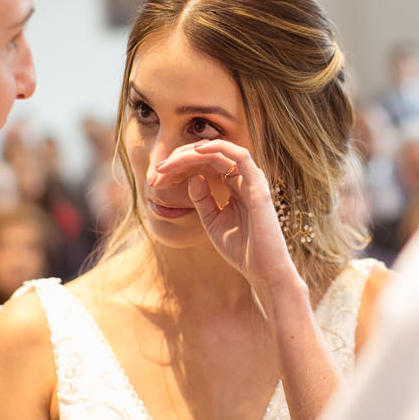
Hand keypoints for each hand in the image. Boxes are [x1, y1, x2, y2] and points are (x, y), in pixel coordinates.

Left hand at [150, 140, 299, 293]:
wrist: (262, 270)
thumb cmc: (240, 248)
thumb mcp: (212, 221)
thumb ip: (202, 199)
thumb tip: (192, 178)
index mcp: (234, 185)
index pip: (205, 164)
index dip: (179, 166)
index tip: (156, 179)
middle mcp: (244, 178)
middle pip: (208, 155)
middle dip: (179, 160)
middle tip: (156, 172)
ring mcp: (252, 180)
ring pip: (220, 152)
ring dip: (191, 153)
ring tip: (168, 163)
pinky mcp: (258, 186)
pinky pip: (240, 157)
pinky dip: (218, 148)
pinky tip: (196, 151)